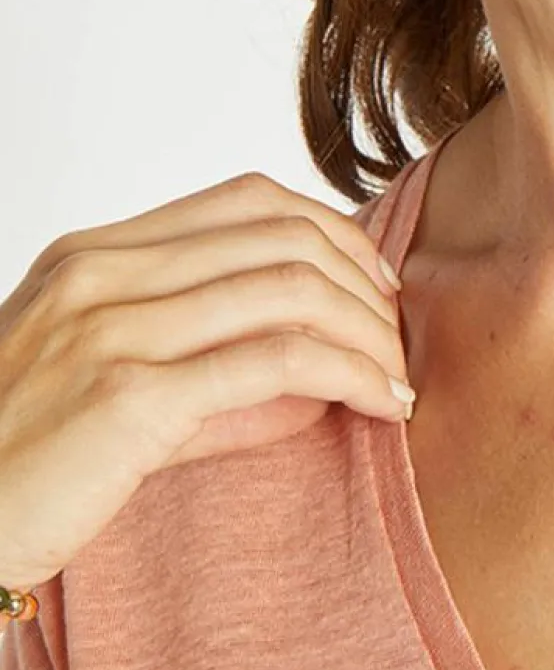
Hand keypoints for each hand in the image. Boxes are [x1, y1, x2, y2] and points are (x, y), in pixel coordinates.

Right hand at [0, 169, 416, 604]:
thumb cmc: (17, 470)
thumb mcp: (110, 397)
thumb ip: (209, 383)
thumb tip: (316, 386)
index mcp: (91, 257)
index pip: (246, 200)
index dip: (333, 232)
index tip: (375, 285)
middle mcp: (100, 274)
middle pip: (282, 235)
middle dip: (364, 282)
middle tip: (400, 337)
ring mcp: (110, 327)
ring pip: (290, 289)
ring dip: (369, 332)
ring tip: (400, 379)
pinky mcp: (128, 394)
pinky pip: (276, 361)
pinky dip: (351, 375)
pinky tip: (386, 404)